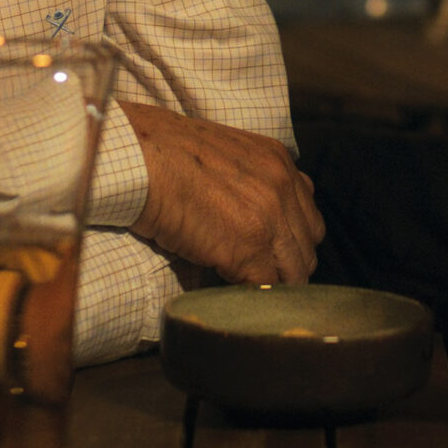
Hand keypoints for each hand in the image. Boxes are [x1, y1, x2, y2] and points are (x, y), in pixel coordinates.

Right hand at [120, 101, 321, 284]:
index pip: (306, 216)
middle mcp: (284, 187)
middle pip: (307, 247)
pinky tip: (230, 291)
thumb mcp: (223, 152)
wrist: (140, 157)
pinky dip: (250, 295)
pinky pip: (266, 288)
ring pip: (294, 273)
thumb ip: (249, 178)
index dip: (289, 241)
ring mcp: (270, 218)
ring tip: (243, 287)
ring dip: (271, 284)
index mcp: (279, 161)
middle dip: (285, 266)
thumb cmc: (163, 154)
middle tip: (258, 277)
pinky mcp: (249, 248)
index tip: (271, 254)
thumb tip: (248, 213)